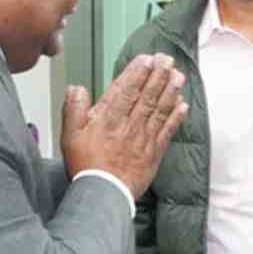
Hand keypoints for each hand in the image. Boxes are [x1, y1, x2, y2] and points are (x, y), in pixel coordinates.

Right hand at [61, 53, 187, 198]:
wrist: (103, 195)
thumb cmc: (86, 166)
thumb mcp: (69, 136)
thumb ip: (73, 109)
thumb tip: (76, 88)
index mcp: (108, 119)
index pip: (125, 89)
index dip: (137, 72)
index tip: (147, 58)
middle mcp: (128, 125)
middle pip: (146, 96)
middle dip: (158, 75)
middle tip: (167, 59)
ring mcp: (143, 138)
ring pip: (159, 110)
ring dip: (170, 91)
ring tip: (178, 76)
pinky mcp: (154, 152)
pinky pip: (167, 131)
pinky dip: (176, 117)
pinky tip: (183, 105)